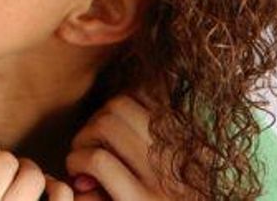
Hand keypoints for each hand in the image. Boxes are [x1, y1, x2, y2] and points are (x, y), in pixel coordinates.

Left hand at [66, 95, 191, 200]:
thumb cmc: (153, 199)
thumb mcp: (167, 171)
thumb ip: (147, 136)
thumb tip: (145, 87)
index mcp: (199, 150)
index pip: (151, 94)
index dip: (119, 108)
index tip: (109, 133)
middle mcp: (187, 162)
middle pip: (120, 105)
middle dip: (95, 122)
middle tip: (90, 149)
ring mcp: (165, 185)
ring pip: (106, 124)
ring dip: (83, 140)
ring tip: (83, 165)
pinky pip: (97, 160)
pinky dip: (77, 162)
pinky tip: (79, 180)